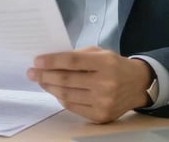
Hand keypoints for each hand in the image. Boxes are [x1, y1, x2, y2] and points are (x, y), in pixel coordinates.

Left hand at [26, 46, 151, 122]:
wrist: (137, 85)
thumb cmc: (114, 65)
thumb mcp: (99, 53)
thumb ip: (77, 55)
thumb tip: (50, 61)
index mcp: (105, 63)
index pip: (72, 61)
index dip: (52, 61)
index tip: (36, 61)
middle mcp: (106, 83)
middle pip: (67, 80)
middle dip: (45, 76)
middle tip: (31, 72)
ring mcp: (104, 102)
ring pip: (67, 95)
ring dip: (49, 88)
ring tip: (41, 81)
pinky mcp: (101, 116)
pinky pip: (73, 107)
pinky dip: (61, 98)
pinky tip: (55, 91)